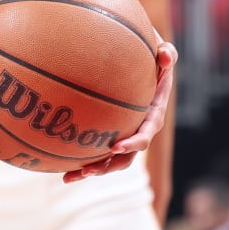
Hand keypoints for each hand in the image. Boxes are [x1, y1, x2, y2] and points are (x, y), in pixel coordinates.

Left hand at [65, 42, 177, 182]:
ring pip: (110, 159)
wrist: (140, 61)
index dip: (133, 144)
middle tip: (89, 171)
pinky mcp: (110, 132)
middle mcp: (139, 129)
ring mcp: (124, 133)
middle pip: (126, 156)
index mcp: (153, 115)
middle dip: (108, 166)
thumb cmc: (151, 55)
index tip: (115, 147)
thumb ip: (167, 53)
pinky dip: (80, 161)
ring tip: (71, 177)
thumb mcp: (162, 51)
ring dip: (92, 170)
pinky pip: (96, 150)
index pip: (145, 134)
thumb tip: (167, 56)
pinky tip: (60, 169)